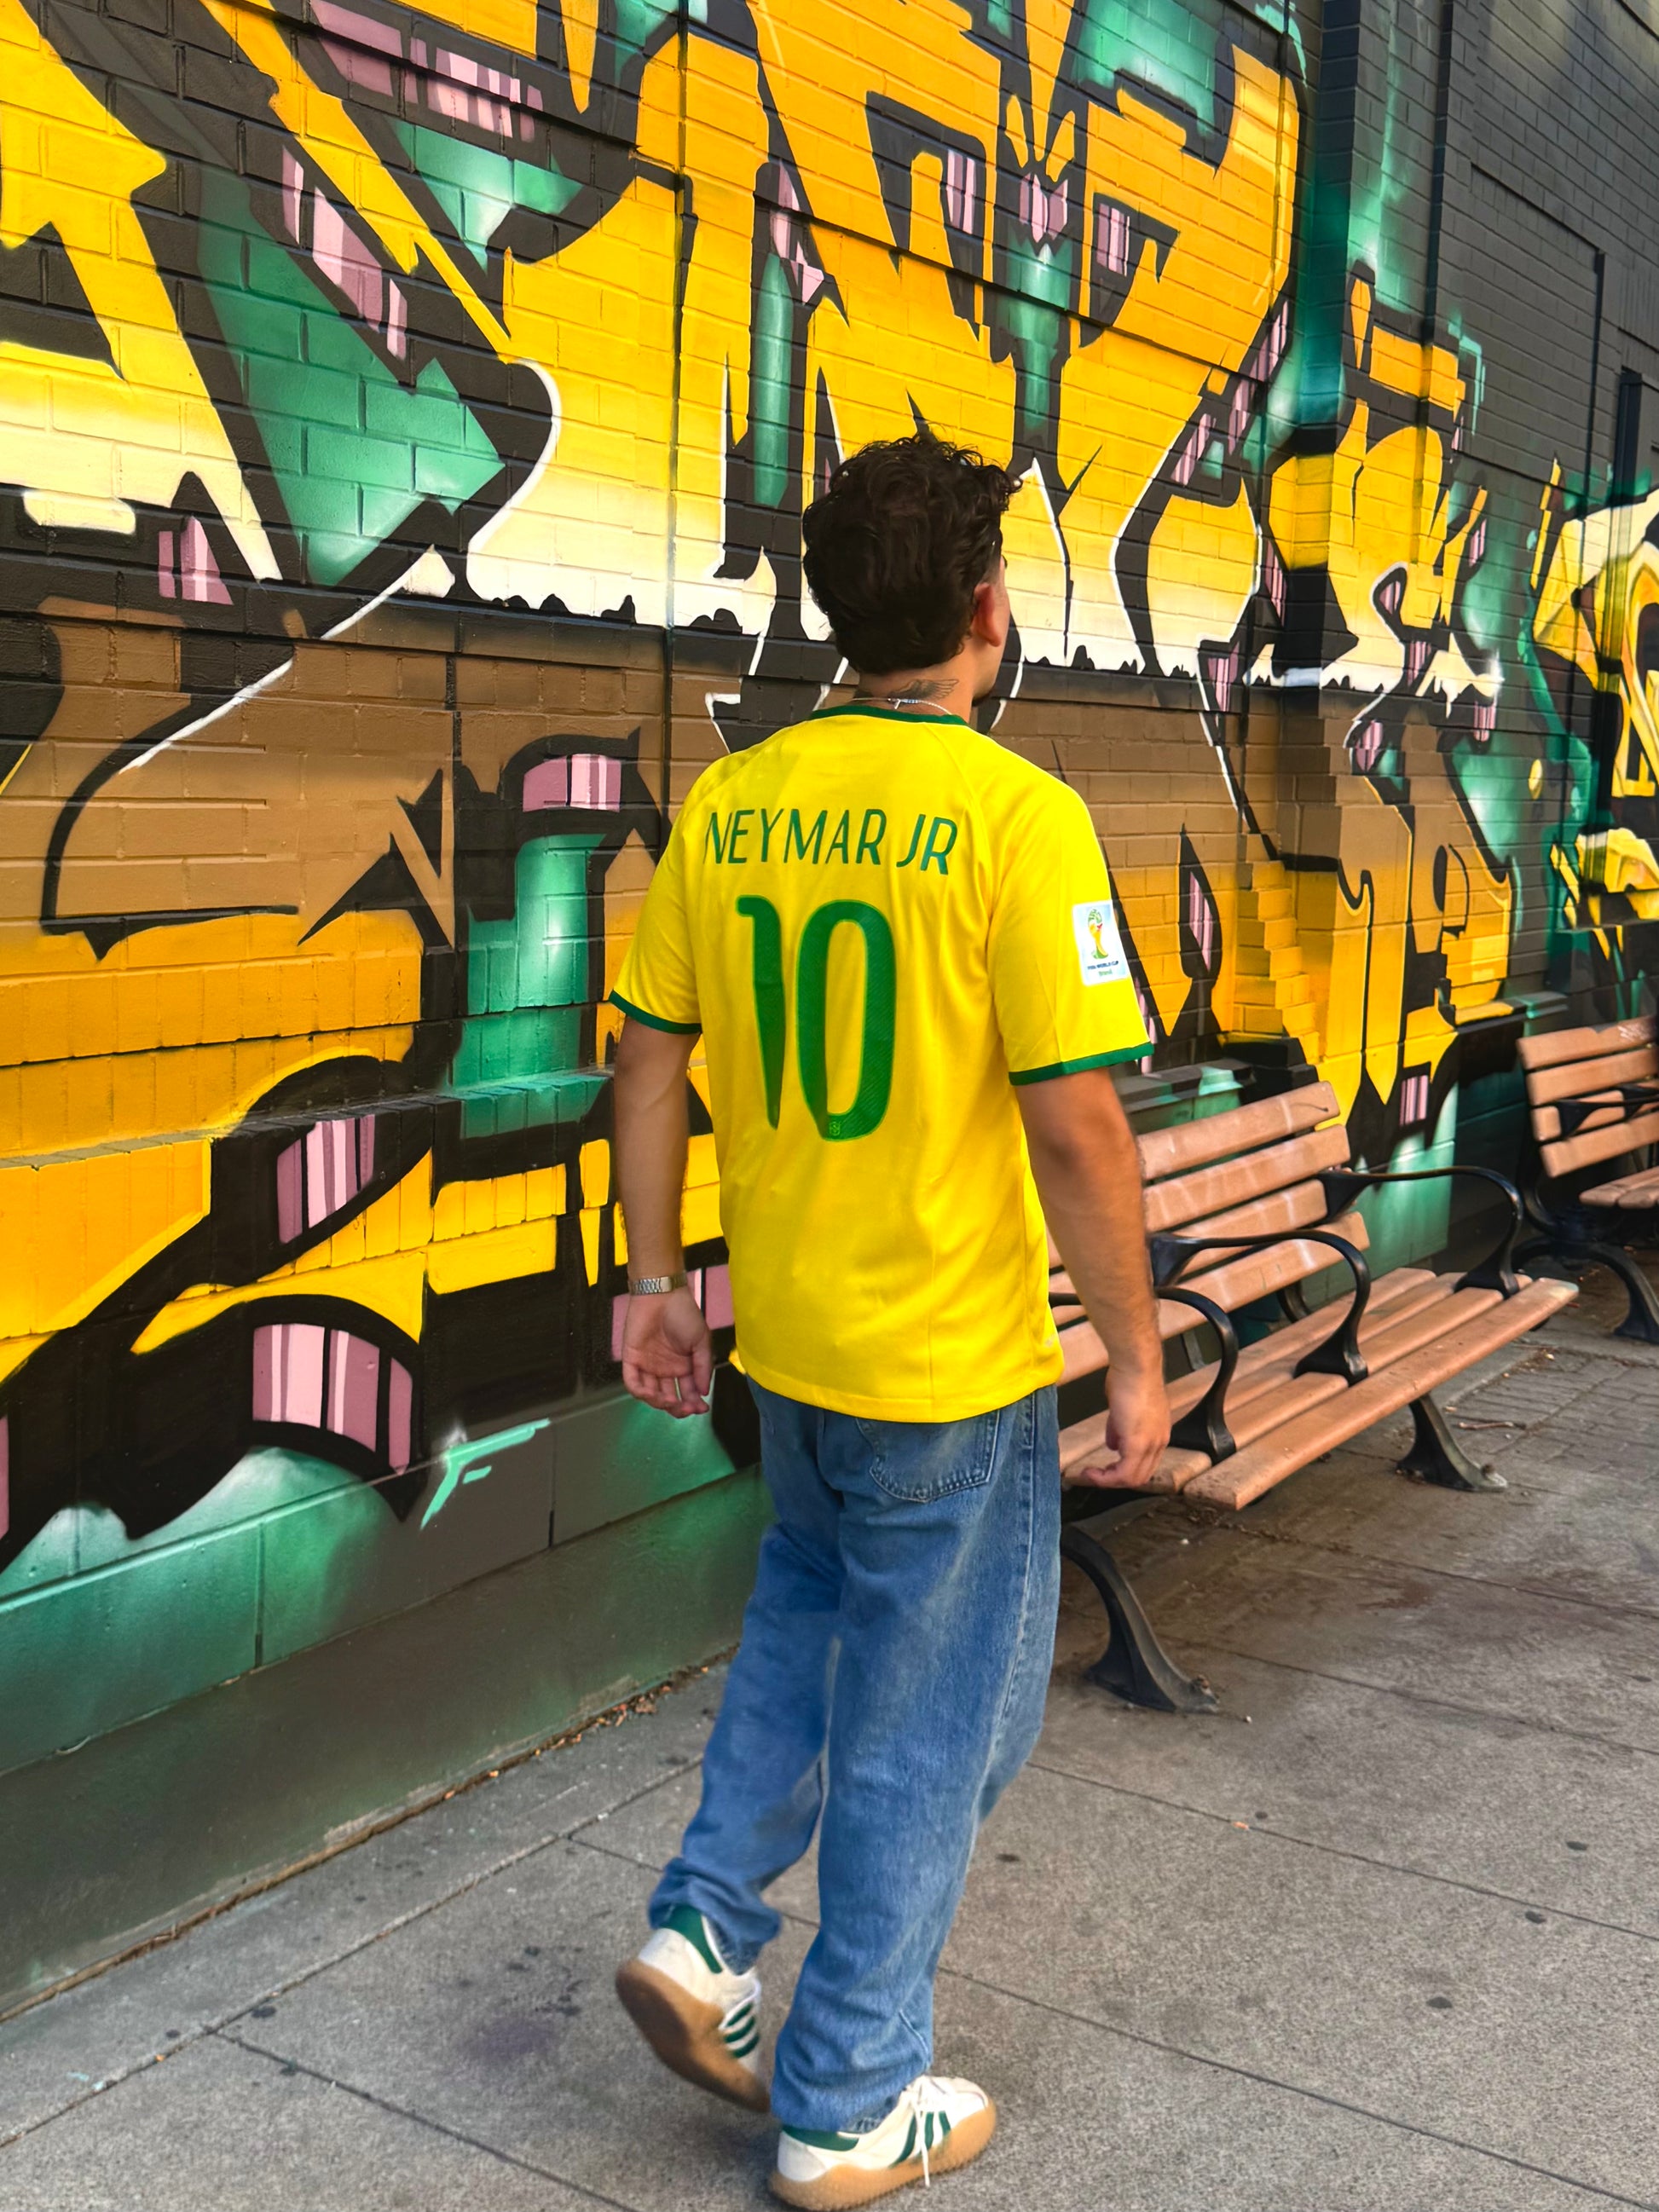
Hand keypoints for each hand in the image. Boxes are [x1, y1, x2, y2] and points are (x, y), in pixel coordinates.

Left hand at [621, 1285, 712, 1417]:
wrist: (662, 1295)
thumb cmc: (684, 1314)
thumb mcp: (701, 1342)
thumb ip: (703, 1368)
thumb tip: (704, 1392)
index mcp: (683, 1366)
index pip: (687, 1392)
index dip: (693, 1403)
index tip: (701, 1408)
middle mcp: (665, 1369)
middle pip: (669, 1398)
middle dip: (678, 1407)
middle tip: (686, 1409)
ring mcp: (648, 1366)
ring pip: (650, 1394)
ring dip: (660, 1403)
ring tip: (670, 1401)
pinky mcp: (632, 1359)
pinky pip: (632, 1382)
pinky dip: (640, 1392)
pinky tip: (652, 1394)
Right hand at [1070, 1366, 1170, 1488]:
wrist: (1135, 1367)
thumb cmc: (1130, 1379)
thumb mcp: (1124, 1410)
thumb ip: (1119, 1429)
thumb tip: (1113, 1443)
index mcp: (1158, 1434)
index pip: (1144, 1464)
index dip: (1123, 1470)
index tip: (1105, 1468)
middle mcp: (1158, 1443)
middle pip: (1140, 1476)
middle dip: (1114, 1479)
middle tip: (1095, 1475)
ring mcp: (1150, 1444)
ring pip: (1132, 1479)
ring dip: (1109, 1481)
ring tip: (1091, 1474)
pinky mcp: (1137, 1444)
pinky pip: (1123, 1474)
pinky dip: (1106, 1478)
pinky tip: (1092, 1472)